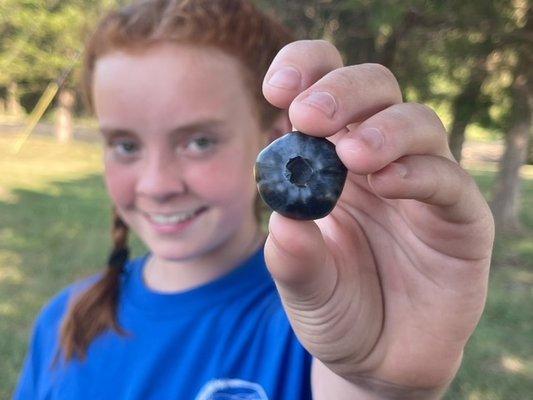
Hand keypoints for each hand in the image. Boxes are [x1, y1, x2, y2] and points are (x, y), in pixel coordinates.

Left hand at [262, 40, 493, 396]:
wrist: (379, 360)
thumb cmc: (335, 309)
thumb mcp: (302, 288)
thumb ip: (292, 257)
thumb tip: (286, 218)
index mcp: (329, 161)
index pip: (322, 89)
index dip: (304, 73)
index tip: (276, 90)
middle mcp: (377, 162)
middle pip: (373, 90)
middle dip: (341, 91)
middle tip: (309, 116)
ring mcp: (421, 186)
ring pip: (418, 122)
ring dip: (382, 129)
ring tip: (351, 155)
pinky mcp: (460, 219)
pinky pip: (448, 181)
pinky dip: (419, 173)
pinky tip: (387, 183)